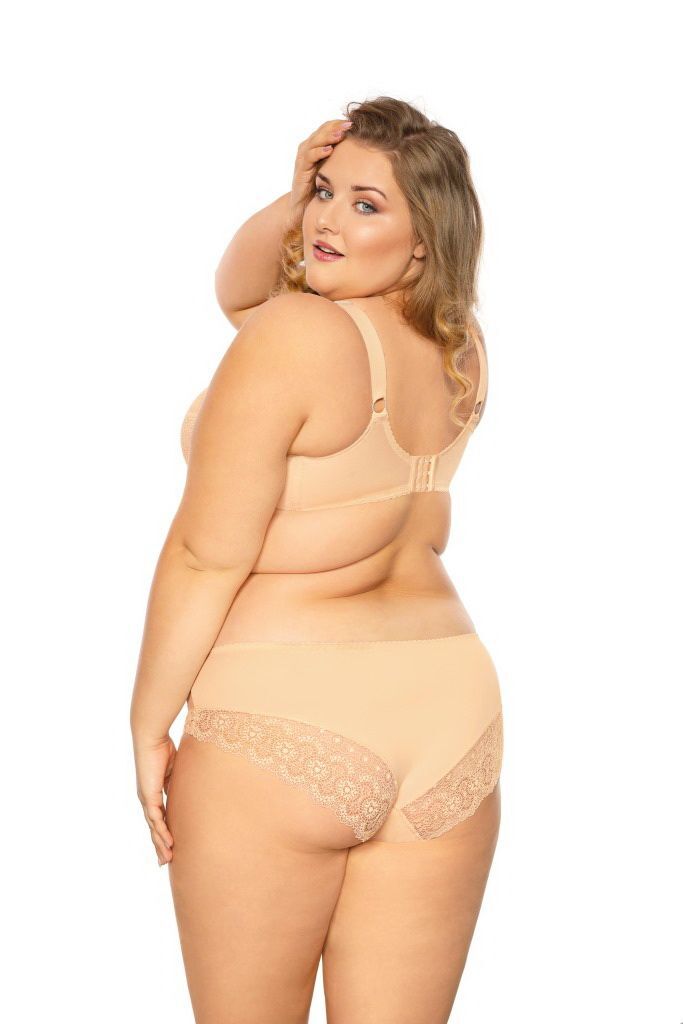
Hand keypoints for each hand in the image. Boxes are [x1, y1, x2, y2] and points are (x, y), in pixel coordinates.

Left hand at [134, 733, 175, 865]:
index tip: (170, 846)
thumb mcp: (176, 769)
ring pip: (154, 827)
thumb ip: (179, 781)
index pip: (159, 818)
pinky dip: (161, 832)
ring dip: (160, 844)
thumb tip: (192, 787)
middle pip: (154, 827)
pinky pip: (155, 818)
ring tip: (167, 859)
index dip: (164, 832)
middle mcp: (147, 799)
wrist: (151, 737)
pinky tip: (168, 843)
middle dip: (159, 845)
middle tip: (165, 862)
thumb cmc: (163, 746)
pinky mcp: (148, 796)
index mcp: (153, 793)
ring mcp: (146, 799)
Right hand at [289, 118, 352, 224]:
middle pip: (323, 130)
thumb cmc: (320, 188)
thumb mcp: (334, 171)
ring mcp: (303, 158)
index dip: (341, 124)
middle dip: (337, 126)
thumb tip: (369, 154)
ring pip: (316, 140)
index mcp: (318, 146)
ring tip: (341, 133)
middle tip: (351, 124)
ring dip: (329, 136)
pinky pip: (309, 157)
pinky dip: (318, 152)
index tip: (358, 122)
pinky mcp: (300, 170)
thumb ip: (344, 160)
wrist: (301, 207)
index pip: (329, 127)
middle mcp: (309, 148)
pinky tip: (329, 150)